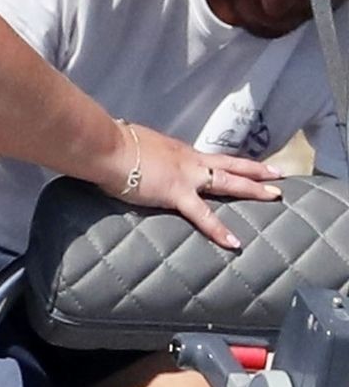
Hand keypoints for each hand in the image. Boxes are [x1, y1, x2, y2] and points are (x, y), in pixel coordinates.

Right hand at [101, 123, 282, 249]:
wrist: (108, 148)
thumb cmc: (114, 144)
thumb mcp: (134, 145)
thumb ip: (140, 155)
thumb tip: (131, 159)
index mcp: (177, 151)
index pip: (208, 158)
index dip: (227, 162)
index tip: (243, 165)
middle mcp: (189, 160)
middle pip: (229, 164)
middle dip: (255, 169)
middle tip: (278, 173)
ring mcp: (187, 176)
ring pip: (228, 181)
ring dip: (253, 188)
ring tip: (275, 195)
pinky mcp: (177, 194)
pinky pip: (203, 215)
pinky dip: (219, 230)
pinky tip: (234, 242)